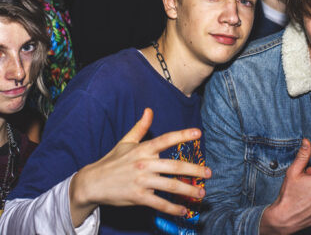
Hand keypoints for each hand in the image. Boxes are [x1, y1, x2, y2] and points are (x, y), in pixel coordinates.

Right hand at [69, 108, 210, 226]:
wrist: (93, 182)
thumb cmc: (112, 160)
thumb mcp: (126, 141)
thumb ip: (141, 126)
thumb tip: (150, 110)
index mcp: (143, 148)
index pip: (166, 139)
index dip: (183, 135)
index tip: (198, 133)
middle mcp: (144, 164)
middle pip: (174, 166)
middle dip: (194, 170)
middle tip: (208, 173)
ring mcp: (141, 181)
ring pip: (169, 185)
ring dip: (188, 190)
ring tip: (201, 193)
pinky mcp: (138, 197)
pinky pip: (159, 203)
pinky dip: (173, 208)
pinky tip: (184, 210)